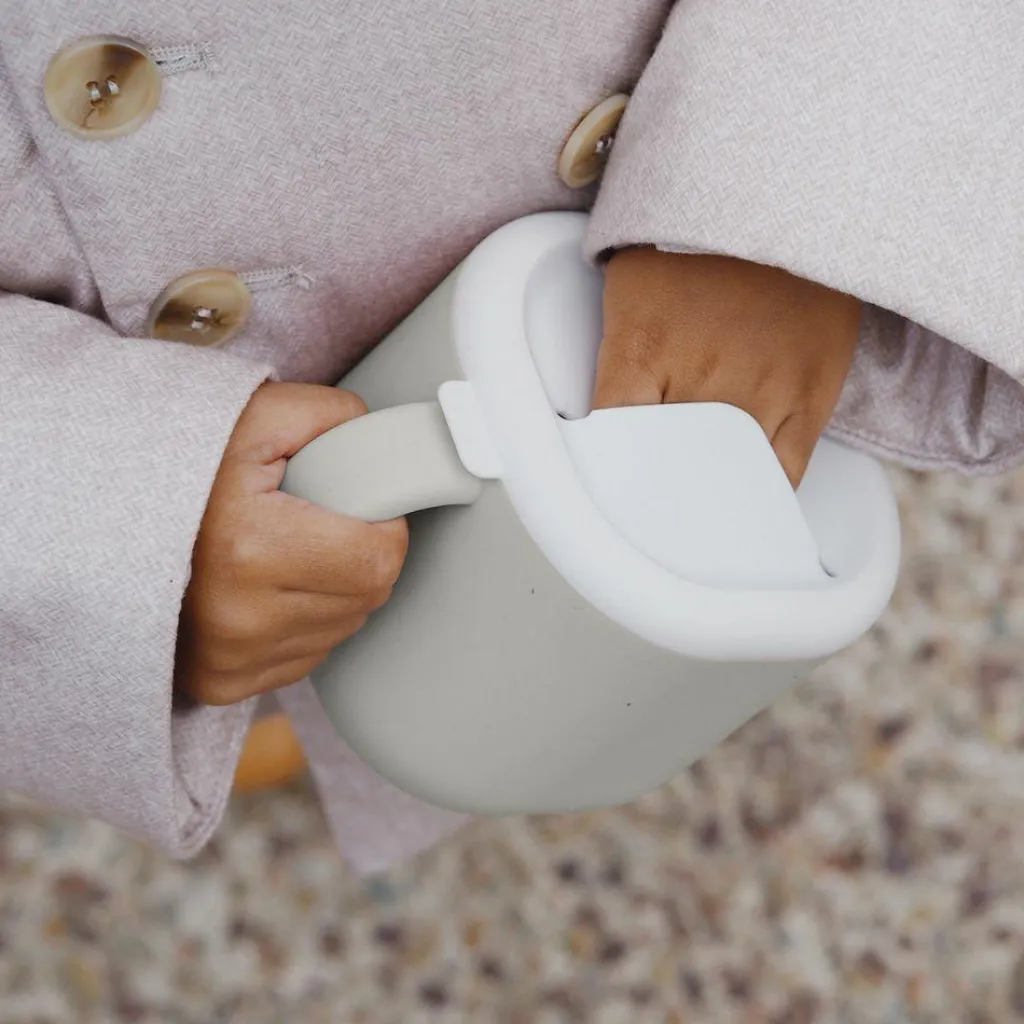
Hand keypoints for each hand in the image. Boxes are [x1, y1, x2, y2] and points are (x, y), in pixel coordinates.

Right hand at [175, 382, 407, 705]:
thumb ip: (334, 418)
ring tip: (286, 551)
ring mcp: (228, 658)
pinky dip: (304, 621)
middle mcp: (239, 618)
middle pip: (367, 597)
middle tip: (317, 522)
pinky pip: (307, 655)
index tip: (359, 506)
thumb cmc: (186, 463)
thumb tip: (388, 448)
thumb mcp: (259, 415)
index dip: (382, 526)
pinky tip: (268, 587)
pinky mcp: (221, 682)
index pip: (378, 559)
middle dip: (361, 556)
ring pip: (342, 627)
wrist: (105, 515)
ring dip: (335, 591)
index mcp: (249, 548)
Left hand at [595, 248, 861, 486]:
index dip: (606, 472)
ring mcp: (757, 395)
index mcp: (640, 354)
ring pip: (724, 480)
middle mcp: (696, 381)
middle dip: (656, 491)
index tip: (608, 487)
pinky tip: (749, 498)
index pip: (608, 442)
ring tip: (699, 505)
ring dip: (709, 497)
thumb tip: (590, 397)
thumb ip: (610, 342)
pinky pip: (782, 475)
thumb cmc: (705, 244)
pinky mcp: (808, 401)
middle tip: (654, 502)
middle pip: (665, 469)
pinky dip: (763, 495)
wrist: (792, 205)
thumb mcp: (632, 279)